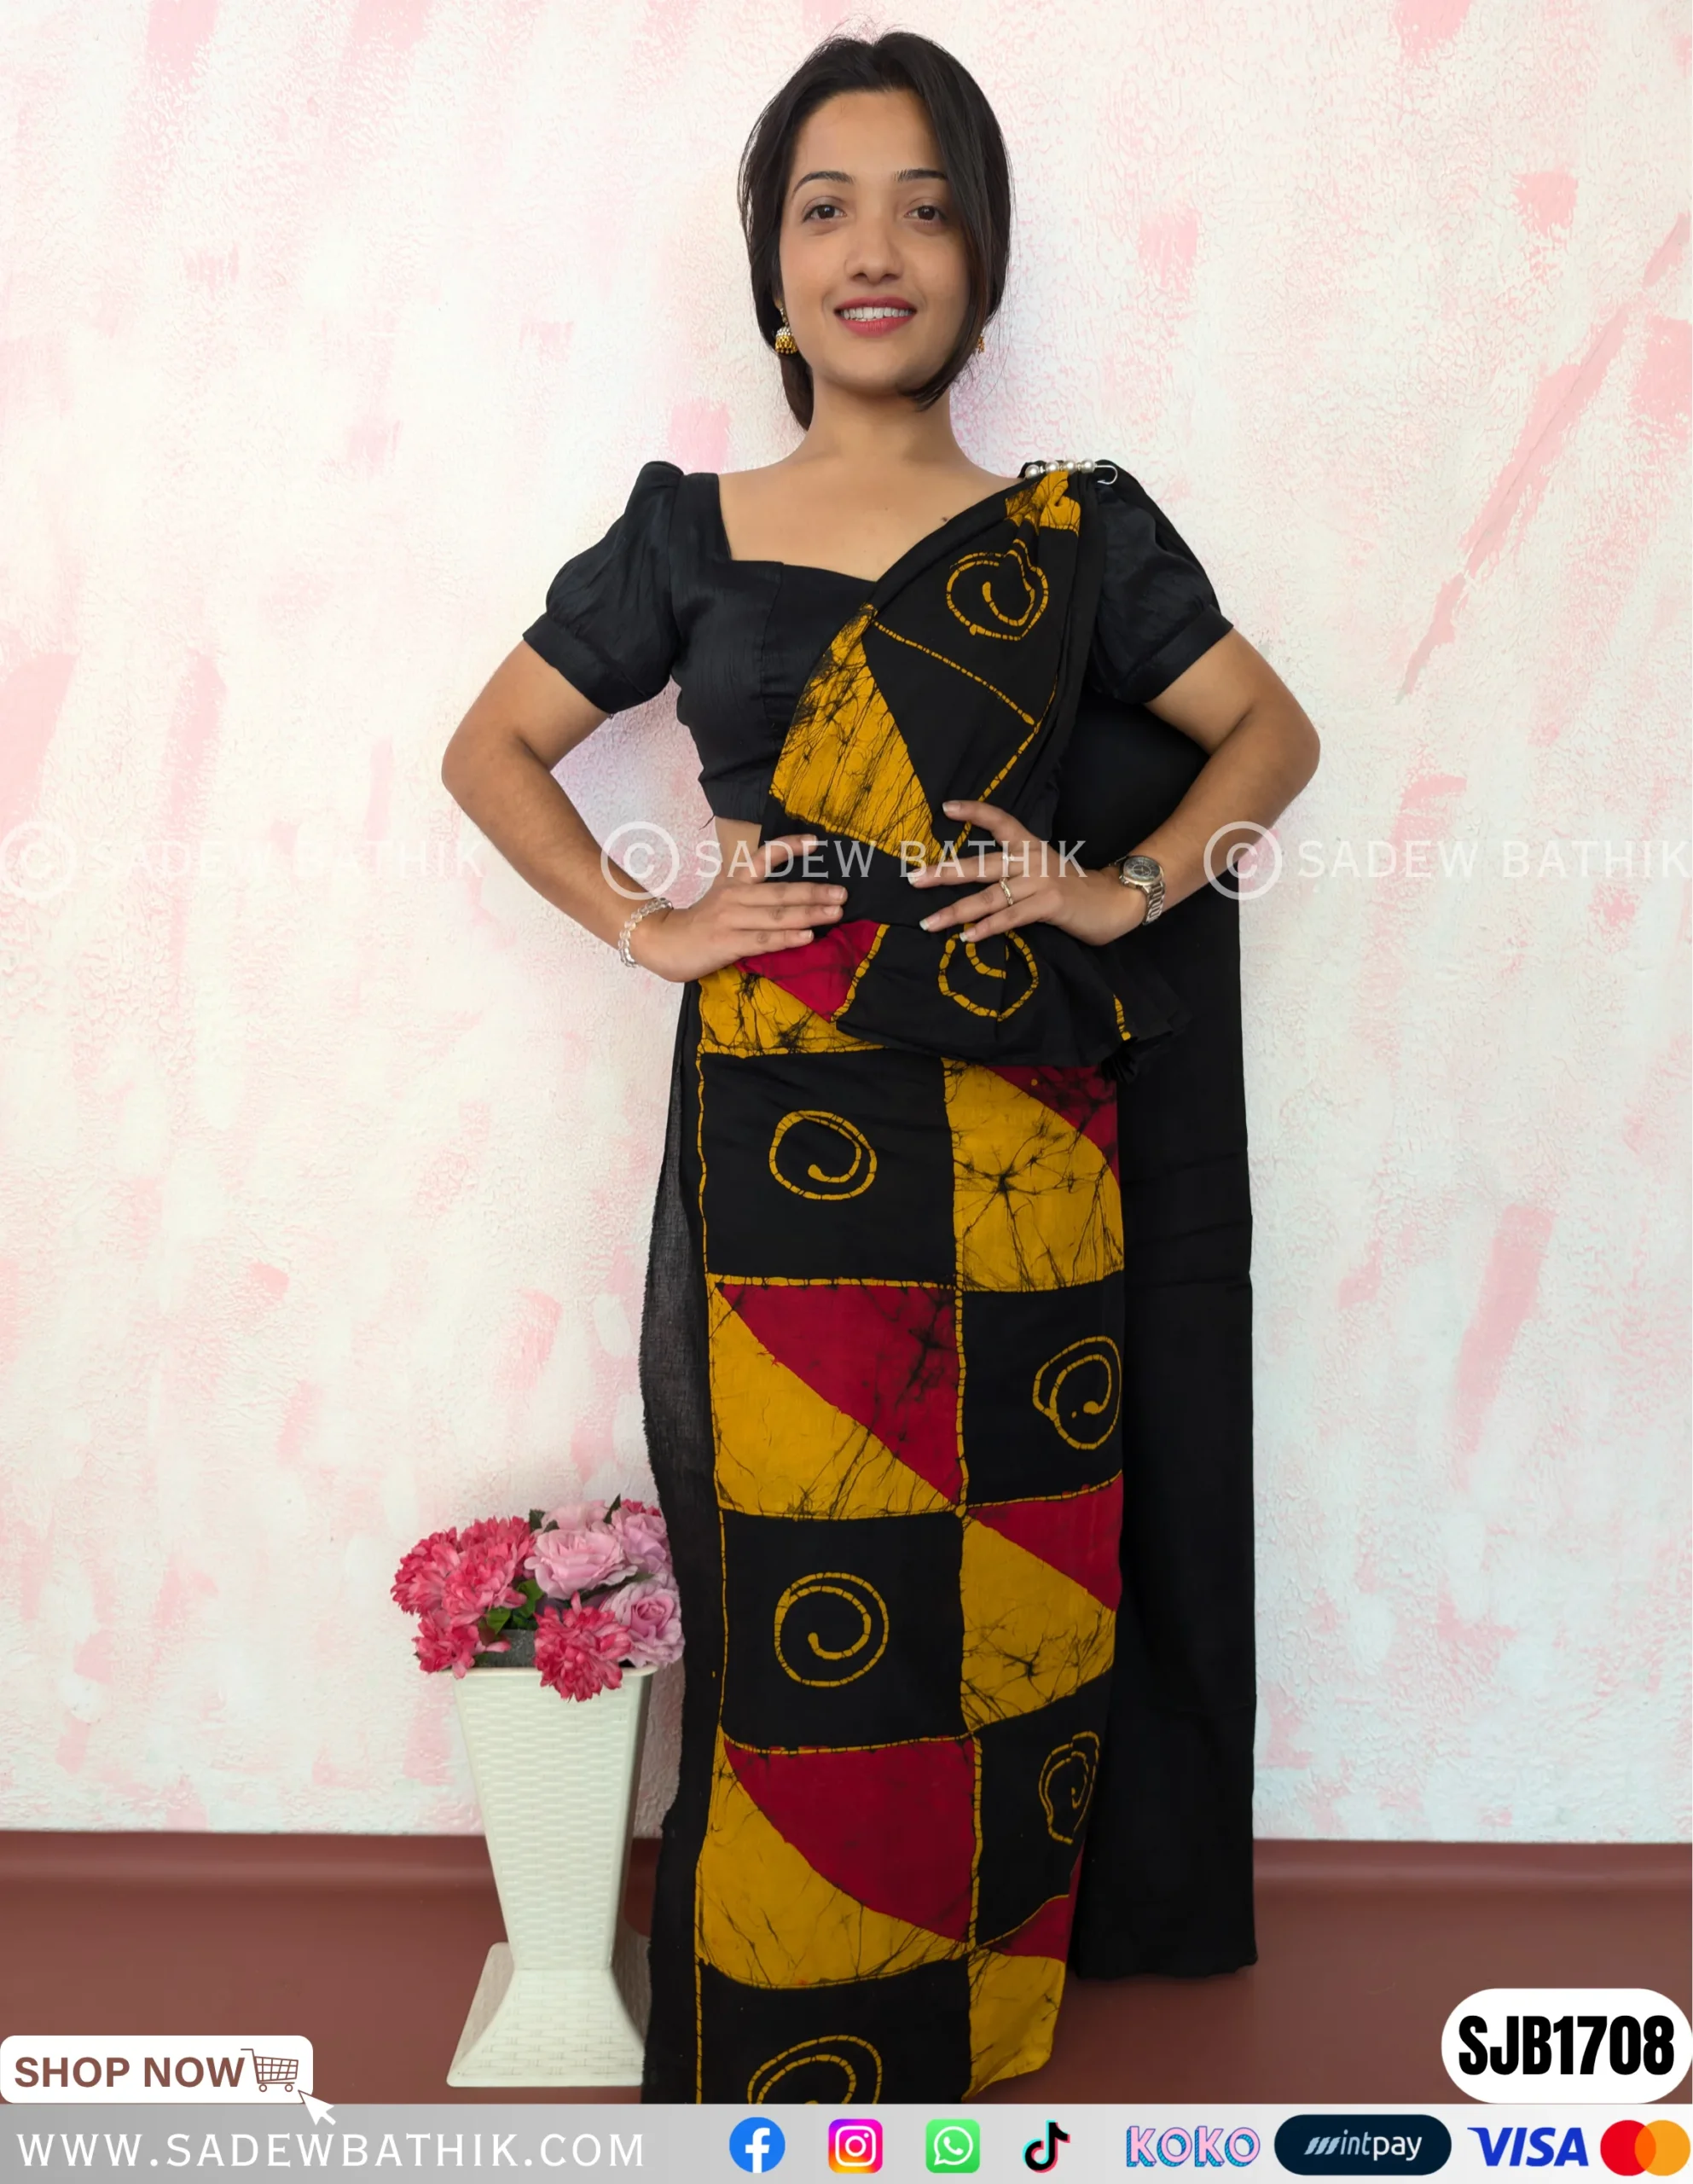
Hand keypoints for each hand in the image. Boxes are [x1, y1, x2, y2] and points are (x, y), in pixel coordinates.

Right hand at [627, 834, 848, 982]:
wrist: (663, 942)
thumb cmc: (702, 923)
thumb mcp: (725, 898)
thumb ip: (754, 894)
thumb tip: (795, 895)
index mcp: (734, 881)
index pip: (763, 857)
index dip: (789, 847)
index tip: (816, 842)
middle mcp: (734, 896)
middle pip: (780, 891)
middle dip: (814, 892)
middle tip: (843, 893)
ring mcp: (731, 920)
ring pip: (776, 915)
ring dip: (809, 914)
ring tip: (835, 913)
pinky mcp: (727, 943)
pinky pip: (763, 940)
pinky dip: (787, 938)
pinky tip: (807, 937)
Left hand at [906, 799, 1146, 946]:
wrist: (1116, 901)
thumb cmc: (1076, 890)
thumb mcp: (1044, 873)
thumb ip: (1015, 876)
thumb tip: (977, 890)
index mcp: (1030, 846)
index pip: (1000, 821)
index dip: (974, 812)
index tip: (946, 808)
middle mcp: (1032, 859)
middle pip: (981, 864)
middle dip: (944, 872)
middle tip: (913, 878)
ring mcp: (1041, 881)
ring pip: (990, 896)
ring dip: (956, 911)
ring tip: (929, 922)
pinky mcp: (1049, 904)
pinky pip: (1010, 917)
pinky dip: (987, 927)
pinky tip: (967, 936)